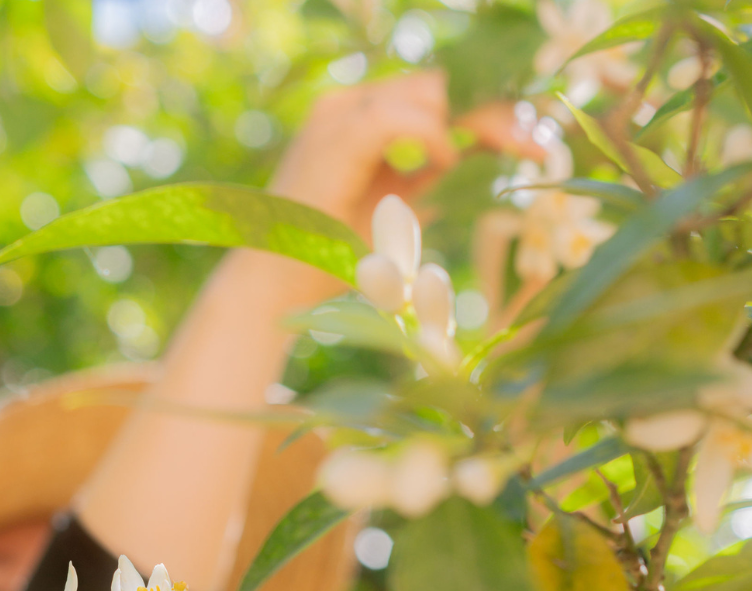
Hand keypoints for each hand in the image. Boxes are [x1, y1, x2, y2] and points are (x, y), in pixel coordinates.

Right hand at [270, 76, 547, 243]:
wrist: (274, 286)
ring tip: (506, 150)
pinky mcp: (335, 138)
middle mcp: (346, 106)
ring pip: (426, 91)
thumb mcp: (392, 211)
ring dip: (472, 121)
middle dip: (493, 109)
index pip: (434, 98)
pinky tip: (445, 163)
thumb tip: (468, 162)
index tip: (531, 140)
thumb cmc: (324, 259)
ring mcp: (338, 117)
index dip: (485, 113)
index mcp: (358, 120)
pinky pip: (401, 117)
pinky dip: (431, 136)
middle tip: (536, 143)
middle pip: (438, 85)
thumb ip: (424, 180)